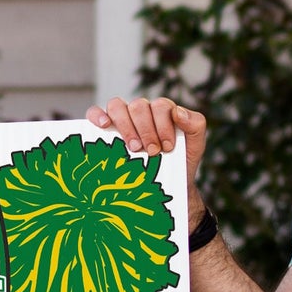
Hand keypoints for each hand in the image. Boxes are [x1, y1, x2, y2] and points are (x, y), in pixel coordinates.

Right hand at [87, 96, 206, 219]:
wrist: (166, 185)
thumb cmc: (179, 163)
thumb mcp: (195, 145)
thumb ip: (195, 124)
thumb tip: (178, 112)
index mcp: (162, 112)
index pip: (160, 106)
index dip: (163, 125)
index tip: (167, 147)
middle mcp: (142, 111)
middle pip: (139, 106)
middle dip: (146, 130)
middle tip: (152, 151)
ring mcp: (122, 118)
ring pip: (118, 106)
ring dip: (126, 126)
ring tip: (134, 148)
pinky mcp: (105, 128)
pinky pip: (95, 112)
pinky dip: (98, 115)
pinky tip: (104, 126)